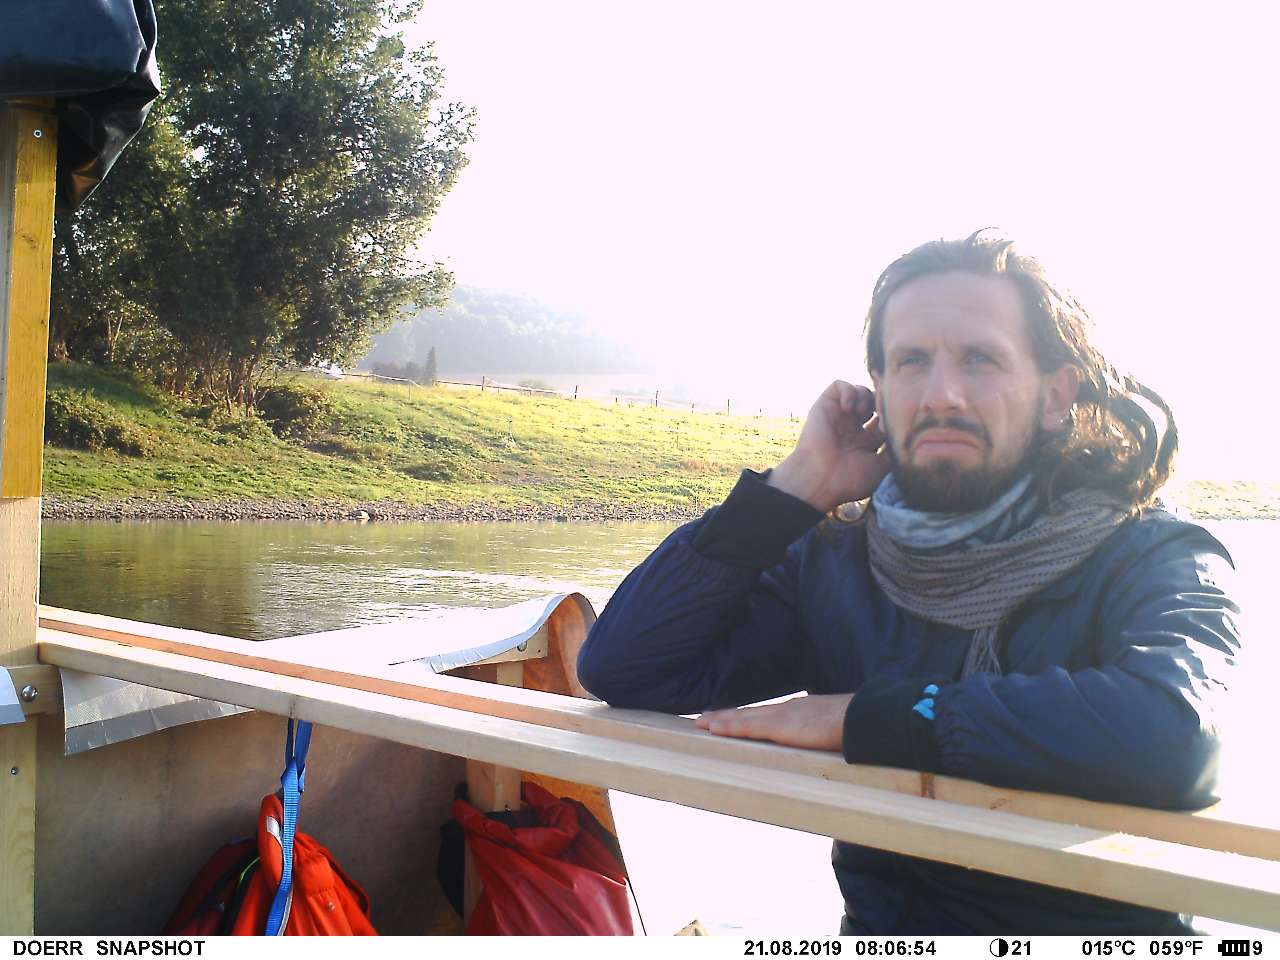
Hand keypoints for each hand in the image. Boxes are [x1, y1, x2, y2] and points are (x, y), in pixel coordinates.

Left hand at [695, 693, 853, 751]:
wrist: (863, 718)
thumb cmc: (856, 725)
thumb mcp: (836, 730)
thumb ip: (826, 735)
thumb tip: (827, 744)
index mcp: (799, 710)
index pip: (766, 714)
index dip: (746, 716)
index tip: (731, 717)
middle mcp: (786, 709)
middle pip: (749, 713)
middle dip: (725, 716)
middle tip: (703, 719)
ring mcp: (782, 716)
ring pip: (742, 718)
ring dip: (720, 721)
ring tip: (700, 724)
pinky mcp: (780, 726)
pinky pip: (747, 728)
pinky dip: (729, 727)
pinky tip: (713, 729)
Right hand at [768, 381, 888, 512]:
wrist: (821, 480)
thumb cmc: (851, 479)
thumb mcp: (883, 467)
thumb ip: (896, 450)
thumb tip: (910, 436)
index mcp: (867, 442)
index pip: (885, 418)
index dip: (894, 416)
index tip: (896, 425)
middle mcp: (854, 427)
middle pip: (875, 402)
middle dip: (882, 403)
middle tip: (883, 413)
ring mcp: (839, 417)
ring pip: (860, 390)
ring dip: (866, 396)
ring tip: (863, 412)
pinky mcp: (825, 406)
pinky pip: (839, 385)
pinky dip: (848, 390)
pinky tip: (848, 408)